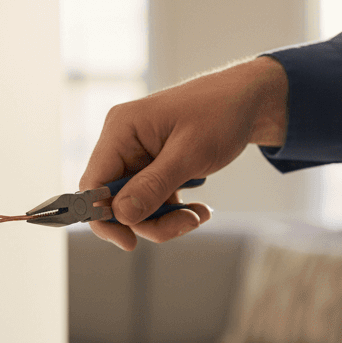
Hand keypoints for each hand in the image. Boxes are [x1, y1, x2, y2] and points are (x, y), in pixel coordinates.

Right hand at [80, 57, 288, 249]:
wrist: (248, 102)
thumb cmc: (220, 114)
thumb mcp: (189, 152)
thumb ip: (153, 185)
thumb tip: (121, 215)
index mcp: (120, 130)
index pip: (93, 184)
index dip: (103, 217)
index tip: (130, 241)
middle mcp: (123, 144)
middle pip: (116, 203)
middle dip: (150, 221)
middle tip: (187, 223)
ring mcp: (138, 158)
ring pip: (137, 208)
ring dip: (167, 220)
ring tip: (199, 215)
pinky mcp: (154, 170)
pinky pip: (154, 203)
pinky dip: (175, 213)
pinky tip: (200, 209)